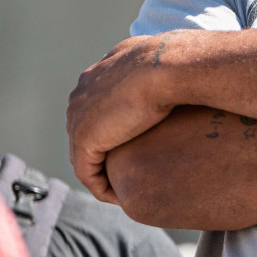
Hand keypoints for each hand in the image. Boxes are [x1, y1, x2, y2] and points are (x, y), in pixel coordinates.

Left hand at [68, 33, 179, 203]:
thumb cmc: (177, 61)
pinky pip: (87, 173)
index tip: (136, 147)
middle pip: (85, 132)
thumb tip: (177, 70)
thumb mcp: (163, 59)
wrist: (169, 65)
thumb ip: (157, 68)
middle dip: (103, 153)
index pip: (96, 109)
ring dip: (101, 173)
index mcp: (98, 74)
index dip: (113, 130)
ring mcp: (78, 118)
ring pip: (84, 155)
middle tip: (128, 172)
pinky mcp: (85, 140)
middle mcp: (82, 94)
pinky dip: (102, 188)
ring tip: (125, 189)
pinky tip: (121, 197)